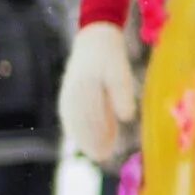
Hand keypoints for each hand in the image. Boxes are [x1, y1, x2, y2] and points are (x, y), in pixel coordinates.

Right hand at [59, 23, 138, 165]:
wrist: (95, 38)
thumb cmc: (110, 55)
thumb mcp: (120, 71)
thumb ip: (122, 94)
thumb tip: (127, 118)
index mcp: (82, 87)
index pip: (88, 118)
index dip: (96, 137)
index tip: (106, 151)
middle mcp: (71, 93)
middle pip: (79, 123)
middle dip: (91, 142)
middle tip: (103, 157)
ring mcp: (68, 94)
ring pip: (75, 122)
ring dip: (86, 138)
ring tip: (101, 152)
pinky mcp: (70, 95)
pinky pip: (72, 116)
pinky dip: (81, 129)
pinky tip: (93, 139)